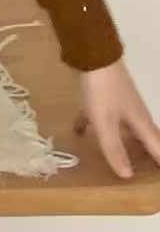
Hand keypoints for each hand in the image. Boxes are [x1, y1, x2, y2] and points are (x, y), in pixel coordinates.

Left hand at [71, 58, 159, 179]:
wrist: (94, 55)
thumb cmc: (102, 91)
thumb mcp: (105, 124)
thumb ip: (114, 148)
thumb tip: (127, 175)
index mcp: (140, 122)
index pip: (157, 147)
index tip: (159, 177)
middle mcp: (134, 114)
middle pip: (145, 137)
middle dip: (149, 152)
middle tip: (151, 167)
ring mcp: (120, 103)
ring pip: (125, 127)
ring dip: (125, 141)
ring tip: (124, 155)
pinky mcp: (105, 96)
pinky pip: (102, 116)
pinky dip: (94, 125)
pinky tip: (79, 130)